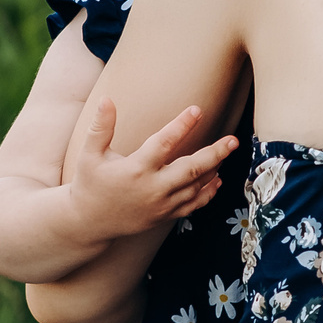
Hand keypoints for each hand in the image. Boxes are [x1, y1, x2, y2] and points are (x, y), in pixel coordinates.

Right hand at [62, 99, 237, 243]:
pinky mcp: (165, 216)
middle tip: (233, 140)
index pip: (164, 143)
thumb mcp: (89, 154)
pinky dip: (207, 193)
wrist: (89, 223)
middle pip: (191, 169)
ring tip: (227, 151)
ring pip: (196, 187)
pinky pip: (192, 205)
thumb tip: (106, 99)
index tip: (197, 110)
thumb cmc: (90, 184)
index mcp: (136, 170)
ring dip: (214, 169)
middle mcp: (153, 188)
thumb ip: (100, 127)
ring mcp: (161, 205)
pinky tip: (216, 179)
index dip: (182, 125)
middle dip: (215, 153)